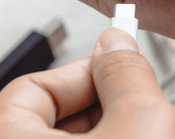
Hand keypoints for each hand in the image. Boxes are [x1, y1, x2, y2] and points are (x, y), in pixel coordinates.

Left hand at [0, 28, 174, 138]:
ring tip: (143, 136)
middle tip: (136, 106)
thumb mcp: (140, 124)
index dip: (84, 70)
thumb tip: (117, 45)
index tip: (117, 68)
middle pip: (51, 119)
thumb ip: (126, 73)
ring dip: (108, 133)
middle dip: (101, 107)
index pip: (32, 86)